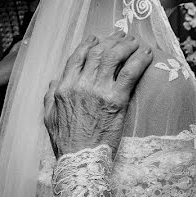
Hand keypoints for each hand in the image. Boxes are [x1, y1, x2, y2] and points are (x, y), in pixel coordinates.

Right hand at [44, 32, 151, 156]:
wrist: (80, 160)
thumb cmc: (65, 142)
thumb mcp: (49, 118)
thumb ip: (49, 97)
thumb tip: (54, 81)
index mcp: (63, 87)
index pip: (77, 57)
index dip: (88, 43)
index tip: (97, 39)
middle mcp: (80, 85)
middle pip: (97, 52)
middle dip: (111, 40)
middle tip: (121, 36)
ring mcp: (98, 91)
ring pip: (113, 57)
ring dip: (126, 45)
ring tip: (134, 42)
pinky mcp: (116, 100)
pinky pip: (130, 73)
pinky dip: (139, 60)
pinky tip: (147, 55)